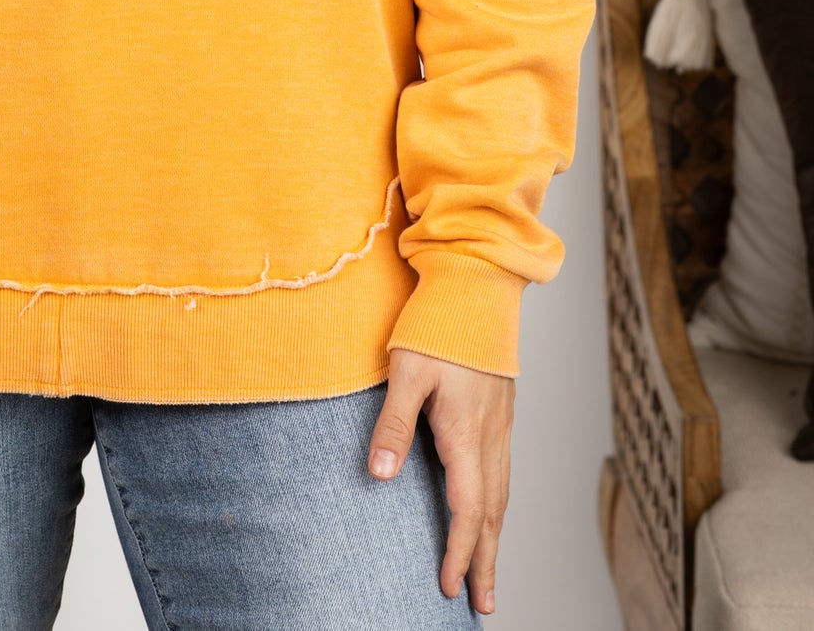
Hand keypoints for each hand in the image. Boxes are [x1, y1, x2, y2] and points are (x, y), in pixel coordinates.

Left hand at [367, 345, 513, 615]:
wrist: (477, 285)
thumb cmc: (438, 324)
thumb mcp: (406, 370)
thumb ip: (393, 424)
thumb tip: (380, 474)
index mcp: (467, 434)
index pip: (467, 510)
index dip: (459, 552)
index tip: (449, 587)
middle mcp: (491, 437)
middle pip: (492, 515)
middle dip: (485, 561)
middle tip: (482, 604)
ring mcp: (501, 426)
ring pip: (502, 496)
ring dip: (494, 538)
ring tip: (487, 572)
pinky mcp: (501, 414)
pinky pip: (504, 475)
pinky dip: (498, 507)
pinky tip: (489, 513)